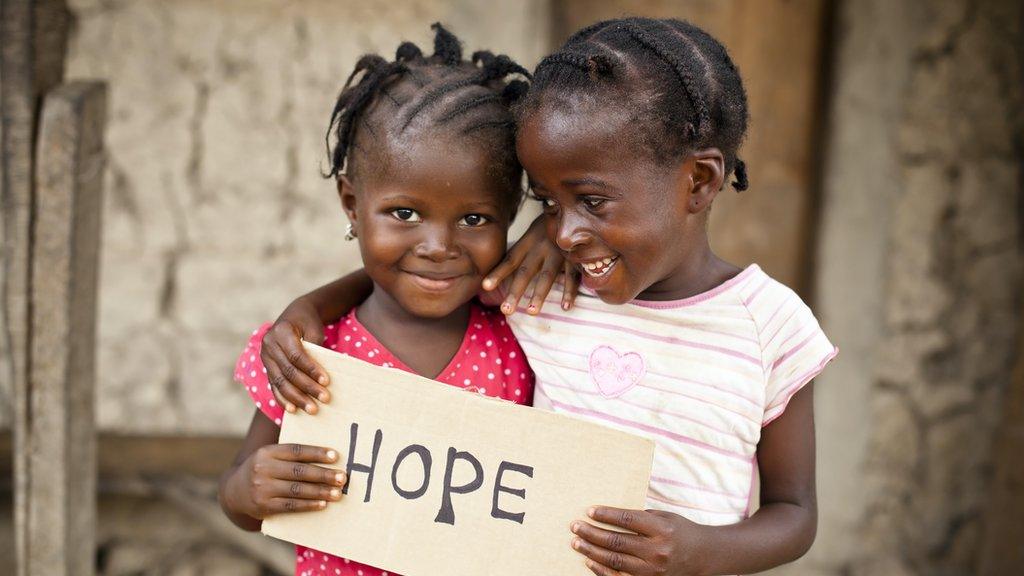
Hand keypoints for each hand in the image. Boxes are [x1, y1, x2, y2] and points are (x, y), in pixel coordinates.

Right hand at [224, 443, 347, 519]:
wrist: (234, 492)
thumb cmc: (263, 470)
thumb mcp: (270, 456)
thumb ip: (291, 454)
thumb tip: (328, 455)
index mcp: (267, 452)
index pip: (295, 451)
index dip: (316, 453)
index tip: (336, 456)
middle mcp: (263, 469)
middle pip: (299, 471)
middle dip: (323, 475)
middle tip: (342, 477)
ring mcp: (262, 489)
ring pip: (296, 490)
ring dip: (320, 492)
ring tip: (337, 493)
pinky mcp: (264, 506)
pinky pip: (290, 505)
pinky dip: (308, 505)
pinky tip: (322, 504)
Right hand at [260, 297, 329, 413]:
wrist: (294, 315)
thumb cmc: (308, 322)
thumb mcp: (315, 328)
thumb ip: (316, 348)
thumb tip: (322, 376)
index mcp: (281, 332)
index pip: (296, 355)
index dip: (311, 369)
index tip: (326, 381)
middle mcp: (269, 345)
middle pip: (288, 371)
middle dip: (307, 387)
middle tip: (324, 399)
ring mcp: (265, 357)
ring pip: (279, 382)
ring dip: (296, 398)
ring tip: (312, 409)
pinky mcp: (267, 367)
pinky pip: (273, 386)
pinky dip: (283, 399)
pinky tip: (293, 410)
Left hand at [482, 216, 578, 314]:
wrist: (570, 209)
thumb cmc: (545, 229)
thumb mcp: (529, 237)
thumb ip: (517, 254)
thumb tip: (495, 274)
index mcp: (527, 243)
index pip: (509, 260)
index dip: (498, 273)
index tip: (485, 287)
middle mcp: (540, 248)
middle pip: (525, 272)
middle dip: (516, 291)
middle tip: (505, 310)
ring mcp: (558, 252)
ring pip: (547, 276)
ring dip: (539, 294)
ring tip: (531, 312)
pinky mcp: (575, 257)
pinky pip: (572, 276)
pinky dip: (569, 292)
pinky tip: (565, 307)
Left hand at [571, 506, 709, 575]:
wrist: (703, 556)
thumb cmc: (680, 531)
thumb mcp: (664, 517)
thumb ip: (640, 517)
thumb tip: (607, 515)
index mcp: (662, 529)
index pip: (628, 519)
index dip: (607, 515)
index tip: (590, 511)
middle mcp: (657, 551)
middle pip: (617, 541)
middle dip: (592, 533)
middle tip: (575, 526)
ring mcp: (653, 570)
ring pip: (615, 561)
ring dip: (592, 551)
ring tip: (576, 542)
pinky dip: (602, 570)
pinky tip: (590, 560)